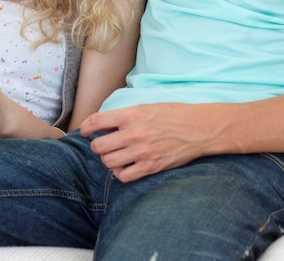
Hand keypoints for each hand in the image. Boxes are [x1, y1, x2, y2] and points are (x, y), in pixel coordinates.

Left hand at [80, 103, 214, 182]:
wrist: (198, 128)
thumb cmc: (172, 114)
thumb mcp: (145, 106)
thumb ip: (124, 115)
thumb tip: (104, 124)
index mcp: (131, 114)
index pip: (96, 121)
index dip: (85, 127)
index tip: (85, 130)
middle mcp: (133, 133)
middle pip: (98, 146)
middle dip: (96, 145)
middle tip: (102, 144)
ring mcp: (142, 151)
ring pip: (108, 162)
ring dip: (107, 159)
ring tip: (114, 155)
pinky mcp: (151, 166)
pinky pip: (124, 176)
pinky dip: (120, 173)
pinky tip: (125, 166)